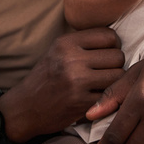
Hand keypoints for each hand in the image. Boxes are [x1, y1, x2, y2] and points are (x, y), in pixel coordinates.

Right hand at [0, 27, 124, 142]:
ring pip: (118, 76)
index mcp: (66, 43)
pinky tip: (96, 97)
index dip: (113, 45)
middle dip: (115, 65)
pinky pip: (110, 95)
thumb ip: (83, 42)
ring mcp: (77, 81)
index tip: (107, 54)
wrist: (25, 107)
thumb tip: (115, 38)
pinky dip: (107, 97)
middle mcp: (71, 59)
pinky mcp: (82, 102)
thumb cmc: (46, 77)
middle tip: (105, 71)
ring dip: (114, 82)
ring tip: (103, 84)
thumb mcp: (57, 50)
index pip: (109, 36)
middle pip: (117, 56)